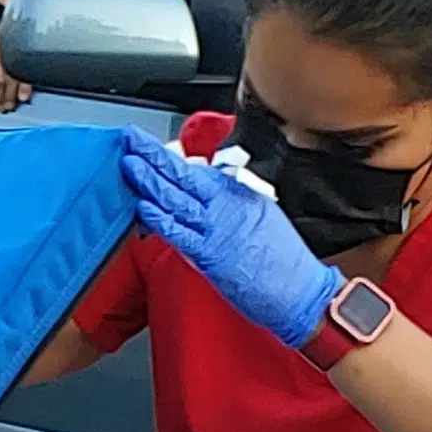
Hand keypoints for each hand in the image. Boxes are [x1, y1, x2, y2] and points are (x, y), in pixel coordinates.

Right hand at [0, 35, 30, 112]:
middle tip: (10, 107)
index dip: (24, 86)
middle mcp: (6, 54)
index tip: (23, 98)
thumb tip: (24, 96)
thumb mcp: (12, 57)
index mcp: (18, 52)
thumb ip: (20, 71)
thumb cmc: (0, 54)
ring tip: (1, 108)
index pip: (23, 70)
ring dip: (0, 98)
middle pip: (10, 78)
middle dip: (10, 96)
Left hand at [119, 128, 340, 348]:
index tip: (148, 145)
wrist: (303, 292)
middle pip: (184, 176)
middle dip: (153, 156)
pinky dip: (160, 219)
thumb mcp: (261, 215)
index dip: (169, 157)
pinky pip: (180, 234)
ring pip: (177, 199)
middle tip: (131, 139)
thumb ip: (230, 202)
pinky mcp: (211, 255)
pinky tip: (143, 206)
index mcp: (239, 194)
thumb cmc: (283, 261)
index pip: (197, 170)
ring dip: (150, 180)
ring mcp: (218, 229)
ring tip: (129, 163)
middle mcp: (227, 206)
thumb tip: (202, 194)